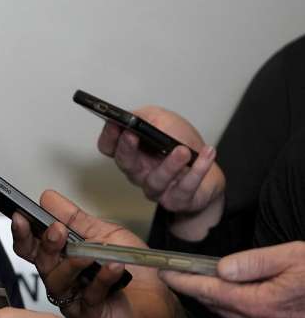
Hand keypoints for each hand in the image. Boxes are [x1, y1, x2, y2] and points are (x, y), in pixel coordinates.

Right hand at [10, 190, 189, 317]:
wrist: (163, 297)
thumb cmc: (136, 269)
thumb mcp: (106, 234)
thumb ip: (76, 219)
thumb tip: (48, 198)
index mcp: (63, 258)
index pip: (32, 247)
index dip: (23, 233)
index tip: (20, 217)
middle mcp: (64, 278)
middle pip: (40, 263)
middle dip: (46, 245)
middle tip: (57, 230)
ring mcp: (75, 298)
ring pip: (58, 281)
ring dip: (72, 263)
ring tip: (88, 252)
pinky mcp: (91, 315)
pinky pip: (89, 295)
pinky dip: (102, 279)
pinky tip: (114, 266)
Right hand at [97, 106, 224, 240]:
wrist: (208, 172)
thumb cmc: (181, 143)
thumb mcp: (163, 120)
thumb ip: (146, 117)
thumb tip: (133, 117)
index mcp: (132, 152)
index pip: (108, 147)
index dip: (109, 136)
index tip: (115, 124)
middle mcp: (139, 172)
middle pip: (125, 164)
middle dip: (127, 149)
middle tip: (133, 134)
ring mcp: (156, 188)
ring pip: (156, 181)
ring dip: (169, 165)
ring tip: (182, 150)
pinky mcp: (176, 200)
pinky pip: (185, 188)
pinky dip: (198, 169)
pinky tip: (207, 153)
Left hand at [162, 241, 304, 317]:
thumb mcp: (291, 256)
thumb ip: (254, 262)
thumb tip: (221, 268)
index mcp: (260, 302)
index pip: (210, 290)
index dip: (184, 280)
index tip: (163, 270)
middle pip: (215, 303)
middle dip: (191, 287)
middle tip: (172, 271)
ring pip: (228, 311)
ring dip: (210, 295)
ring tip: (192, 277)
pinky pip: (243, 316)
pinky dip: (229, 302)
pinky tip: (226, 289)